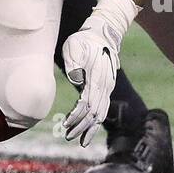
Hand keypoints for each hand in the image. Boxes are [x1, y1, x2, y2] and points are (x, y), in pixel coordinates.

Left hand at [61, 0, 139, 146]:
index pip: (88, 102)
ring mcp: (108, 87)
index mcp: (97, 76)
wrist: (103, 32)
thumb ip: (74, 62)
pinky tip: (89, 130)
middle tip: (68, 136)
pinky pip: (103, 109)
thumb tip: (76, 80)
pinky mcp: (107, 88)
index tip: (65, 123)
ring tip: (79, 140)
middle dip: (82, 127)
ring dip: (90, 128)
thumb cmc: (84, 40)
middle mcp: (106, 85)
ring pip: (101, 114)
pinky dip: (96, 122)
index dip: (77, 115)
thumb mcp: (74, 46)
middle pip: (95, 113)